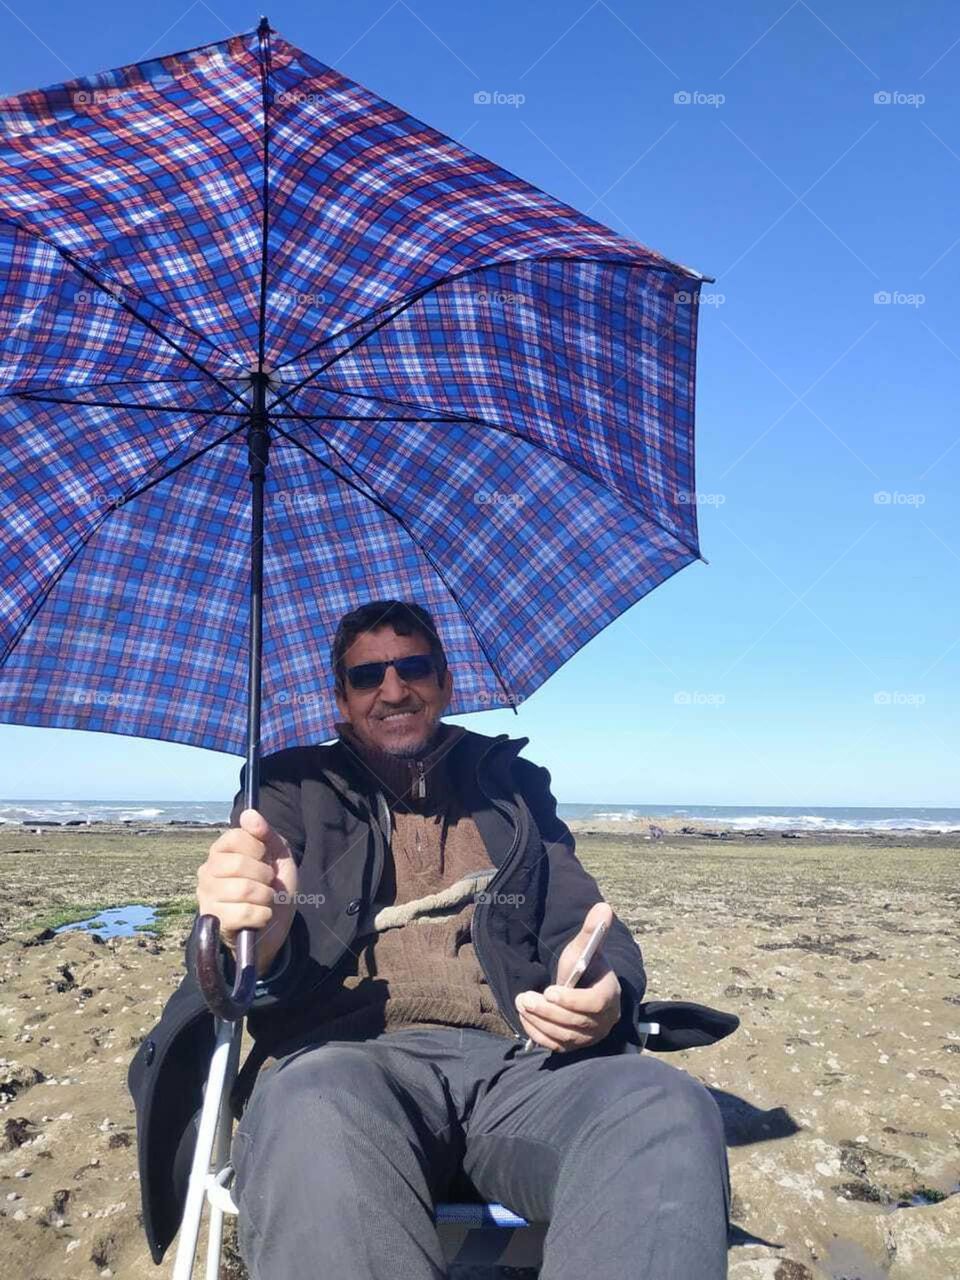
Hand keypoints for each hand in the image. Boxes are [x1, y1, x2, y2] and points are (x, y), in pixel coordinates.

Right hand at [197, 808, 298, 976]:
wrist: (274, 926)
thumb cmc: (273, 887)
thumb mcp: (278, 855)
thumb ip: (265, 833)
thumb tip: (248, 813)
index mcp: (220, 851)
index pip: (236, 836)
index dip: (259, 848)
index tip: (265, 858)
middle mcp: (207, 872)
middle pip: (237, 864)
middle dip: (264, 875)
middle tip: (267, 883)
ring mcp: (207, 897)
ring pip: (243, 889)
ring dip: (266, 896)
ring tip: (265, 899)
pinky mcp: (213, 922)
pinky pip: (244, 913)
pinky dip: (262, 915)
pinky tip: (260, 916)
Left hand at [515, 902, 620, 1051]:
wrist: (583, 986)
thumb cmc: (584, 965)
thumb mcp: (585, 947)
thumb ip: (592, 930)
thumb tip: (603, 907)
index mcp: (610, 994)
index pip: (595, 1003)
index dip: (572, 1000)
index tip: (549, 990)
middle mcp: (604, 1020)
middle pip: (576, 1023)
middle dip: (547, 1011)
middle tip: (525, 997)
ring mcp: (590, 1036)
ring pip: (564, 1036)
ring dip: (539, 1021)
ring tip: (522, 1003)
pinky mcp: (576, 1046)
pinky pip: (556, 1045)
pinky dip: (538, 1034)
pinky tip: (525, 1017)